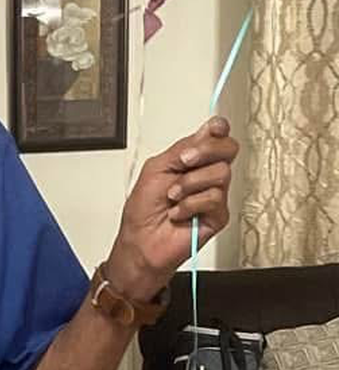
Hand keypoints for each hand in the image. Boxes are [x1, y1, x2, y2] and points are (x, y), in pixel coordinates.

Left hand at [105, 116, 238, 301]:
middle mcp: (205, 174)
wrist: (141, 241)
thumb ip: (181, 149)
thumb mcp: (155, 169)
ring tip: (173, 197)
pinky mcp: (218, 214)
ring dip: (189, 184)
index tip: (214, 128)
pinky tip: (179, 212)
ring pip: (221, 173)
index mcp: (190, 160)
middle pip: (228, 149)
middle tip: (185, 162)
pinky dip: (190, 204)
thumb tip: (206, 132)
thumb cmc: (143, 209)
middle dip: (205, 151)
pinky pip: (214, 198)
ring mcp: (213, 194)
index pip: (215, 137)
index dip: (218, 129)